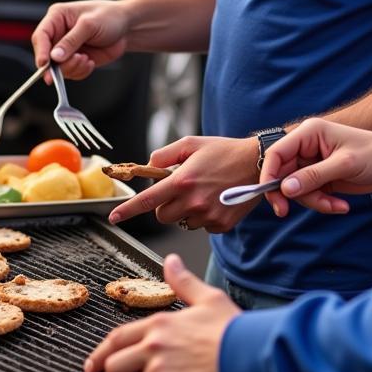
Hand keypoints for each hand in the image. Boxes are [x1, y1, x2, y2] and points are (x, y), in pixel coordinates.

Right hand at [31, 0, 130, 80]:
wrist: (126, 26)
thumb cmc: (109, 16)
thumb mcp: (90, 25)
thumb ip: (71, 41)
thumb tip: (55, 57)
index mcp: (57, 18)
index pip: (41, 36)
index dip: (41, 51)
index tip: (44, 64)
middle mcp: (58, 34)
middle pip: (46, 56)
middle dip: (58, 65)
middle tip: (74, 63)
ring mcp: (67, 49)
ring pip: (58, 68)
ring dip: (72, 68)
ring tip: (86, 59)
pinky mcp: (75, 59)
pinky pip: (71, 73)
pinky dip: (80, 72)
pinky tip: (90, 62)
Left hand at [84, 253, 235, 371]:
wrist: (249, 355)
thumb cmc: (232, 330)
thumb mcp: (208, 297)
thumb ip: (183, 282)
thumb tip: (171, 262)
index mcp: (160, 322)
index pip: (118, 337)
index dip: (101, 353)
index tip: (94, 364)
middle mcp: (154, 344)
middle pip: (114, 366)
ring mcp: (159, 368)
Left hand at [109, 135, 259, 232]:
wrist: (257, 163)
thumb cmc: (223, 151)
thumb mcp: (191, 144)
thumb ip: (165, 154)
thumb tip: (150, 165)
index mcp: (183, 180)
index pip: (148, 200)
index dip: (128, 210)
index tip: (114, 217)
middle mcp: (194, 201)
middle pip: (162, 215)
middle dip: (165, 204)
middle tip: (180, 189)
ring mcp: (208, 215)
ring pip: (181, 222)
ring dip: (185, 211)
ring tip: (203, 192)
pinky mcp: (221, 225)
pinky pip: (201, 226)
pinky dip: (203, 216)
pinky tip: (215, 200)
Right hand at [260, 118, 371, 217]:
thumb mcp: (343, 165)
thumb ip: (313, 176)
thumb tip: (284, 189)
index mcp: (308, 133)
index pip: (277, 153)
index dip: (269, 175)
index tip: (273, 198)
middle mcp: (306, 147)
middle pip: (283, 174)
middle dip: (294, 194)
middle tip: (286, 213)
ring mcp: (312, 163)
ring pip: (296, 188)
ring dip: (314, 202)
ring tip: (337, 206)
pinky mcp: (320, 177)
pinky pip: (310, 195)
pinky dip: (323, 203)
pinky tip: (341, 206)